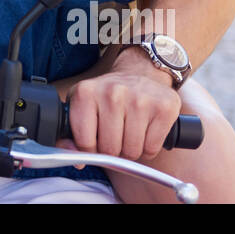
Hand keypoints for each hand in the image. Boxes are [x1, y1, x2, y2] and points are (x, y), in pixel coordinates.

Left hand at [61, 48, 180, 164]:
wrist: (139, 73)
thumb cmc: (108, 95)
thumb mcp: (82, 106)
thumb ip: (71, 135)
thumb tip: (76, 160)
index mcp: (86, 92)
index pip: (85, 142)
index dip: (90, 150)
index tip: (95, 141)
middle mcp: (113, 93)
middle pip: (110, 149)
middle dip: (112, 150)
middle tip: (115, 135)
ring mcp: (140, 99)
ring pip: (132, 151)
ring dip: (131, 150)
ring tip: (129, 132)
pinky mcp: (163, 108)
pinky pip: (152, 148)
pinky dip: (148, 148)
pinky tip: (145, 131)